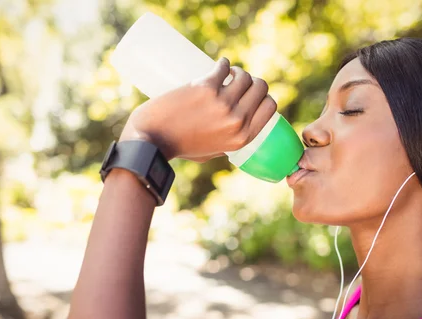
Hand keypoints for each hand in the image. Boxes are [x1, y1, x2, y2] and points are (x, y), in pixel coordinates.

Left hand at [120, 58, 276, 161]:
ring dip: (238, 70)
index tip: (253, 92)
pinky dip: (223, 63)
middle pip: (260, 88)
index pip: (270, 107)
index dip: (264, 96)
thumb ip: (225, 143)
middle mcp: (237, 120)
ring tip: (227, 73)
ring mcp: (222, 103)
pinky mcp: (205, 87)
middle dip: (253, 80)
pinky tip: (221, 63)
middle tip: (238, 81)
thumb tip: (231, 131)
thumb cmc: (179, 146)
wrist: (152, 139)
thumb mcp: (212, 152)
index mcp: (242, 137)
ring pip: (244, 75)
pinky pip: (223, 67)